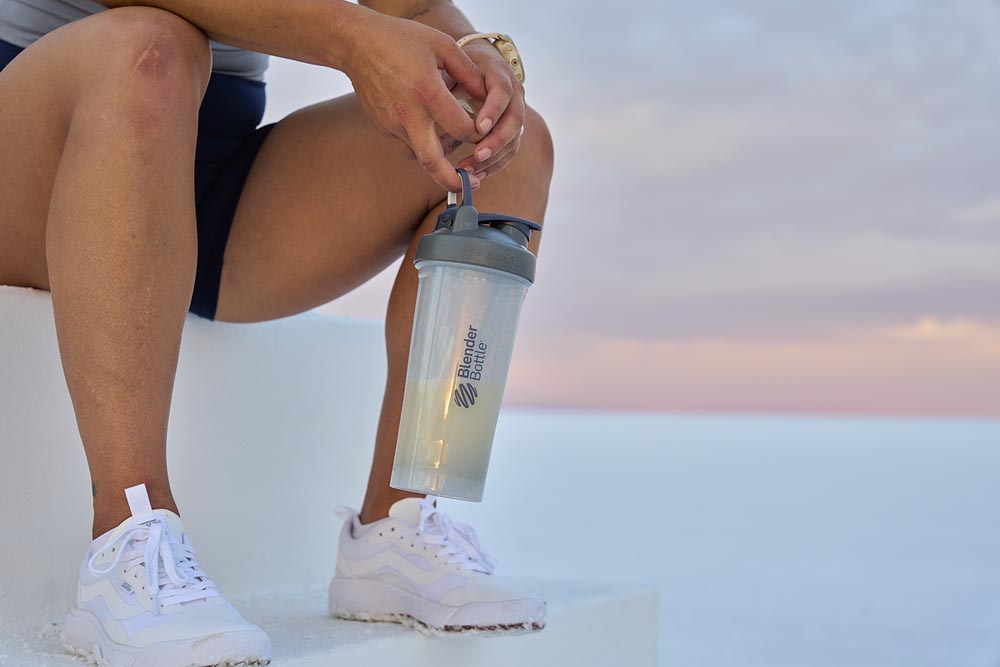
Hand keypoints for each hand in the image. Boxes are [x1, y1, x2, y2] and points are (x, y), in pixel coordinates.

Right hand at [341, 11, 487, 190]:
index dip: (479, 134)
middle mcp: (408, 115)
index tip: (485, 131)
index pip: (462, 129)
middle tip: (473, 185)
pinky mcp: (383, 129)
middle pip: (433, 163)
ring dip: (442, 159)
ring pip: (422, 158)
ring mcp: (392, 125)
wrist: (357, 44)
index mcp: (426, 92)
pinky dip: (424, 149)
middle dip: (455, 181)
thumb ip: (469, 73)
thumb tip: (490, 97)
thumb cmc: (402, 40)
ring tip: (455, 140)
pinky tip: (433, 134)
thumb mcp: (442, 46)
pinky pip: (408, 149)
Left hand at [454, 40, 525, 181]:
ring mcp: (516, 112)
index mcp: (499, 73)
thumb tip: (433, 106)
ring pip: (514, 139)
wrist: (477, 65)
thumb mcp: (450, 66)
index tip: (479, 128)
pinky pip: (509, 151)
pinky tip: (477, 174)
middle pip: (514, 120)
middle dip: (496, 141)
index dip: (493, 111)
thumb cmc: (458, 67)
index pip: (502, 91)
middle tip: (477, 155)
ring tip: (469, 170)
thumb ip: (446, 82)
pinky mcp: (513, 130)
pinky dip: (494, 165)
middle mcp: (514, 93)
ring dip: (493, 158)